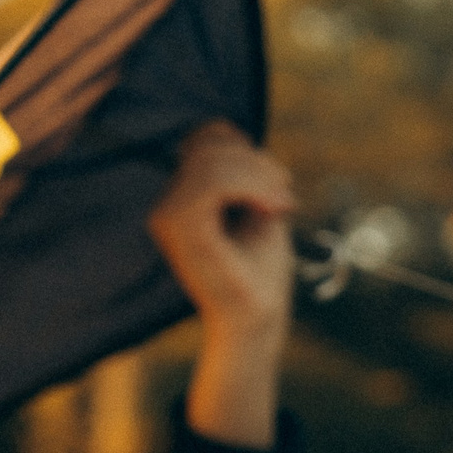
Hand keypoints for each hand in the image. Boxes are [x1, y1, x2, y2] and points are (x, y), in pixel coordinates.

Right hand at [149, 121, 294, 449]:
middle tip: (285, 195)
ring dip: (261, 175)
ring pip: (214, 160)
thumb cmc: (260, 272)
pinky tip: (272, 209)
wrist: (256, 320)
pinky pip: (213, 182)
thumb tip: (231, 132)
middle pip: (212, 144)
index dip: (247, 147)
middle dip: (260, 162)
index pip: (206, 138)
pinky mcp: (181, 227)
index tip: (278, 183)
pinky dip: (252, 187)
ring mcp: (168, 214)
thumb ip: (243, 173)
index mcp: (183, 198)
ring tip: (282, 204)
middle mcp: (167, 203)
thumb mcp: (257, 208)